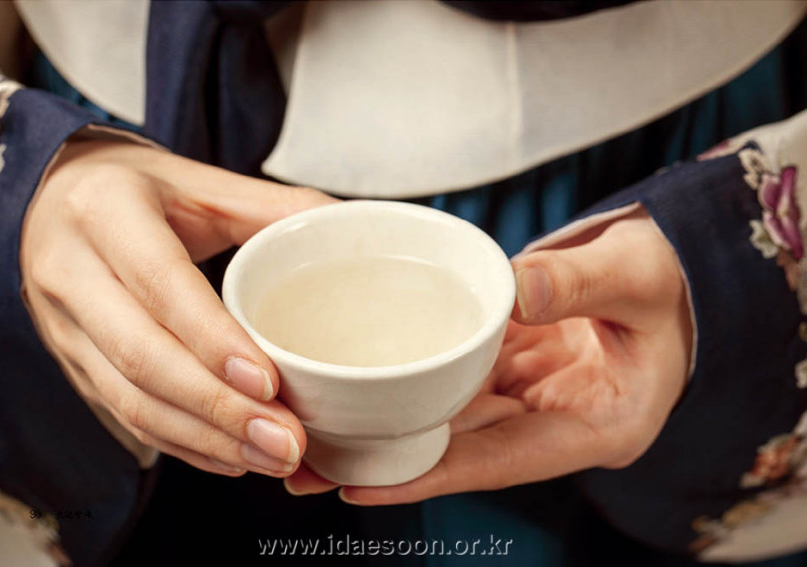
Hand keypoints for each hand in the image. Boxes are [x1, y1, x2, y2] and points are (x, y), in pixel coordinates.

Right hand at [21, 139, 336, 476]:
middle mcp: (71, 273)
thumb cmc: (137, 191)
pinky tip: (231, 456)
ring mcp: (63, 327)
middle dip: (219, 409)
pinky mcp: (73, 364)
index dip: (213, 340)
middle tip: (287, 440)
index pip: (161, 284)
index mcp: (106, 213)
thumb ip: (274, 205)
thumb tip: (350, 226)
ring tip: (271, 457)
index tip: (270, 384)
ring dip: (205, 439)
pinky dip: (181, 443)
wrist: (52, 200)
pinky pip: (124, 416)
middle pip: (142, 357)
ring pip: (130, 400)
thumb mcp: (200, 183)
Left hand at [285, 208, 692, 501]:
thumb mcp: (636, 275)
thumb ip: (580, 283)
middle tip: (307, 465)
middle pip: (459, 452)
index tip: (361, 488)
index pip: (499, 464)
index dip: (429, 477)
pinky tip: (360, 384)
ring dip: (386, 425)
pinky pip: (452, 382)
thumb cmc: (669, 283)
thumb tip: (516, 290)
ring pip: (446, 420)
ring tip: (313, 432)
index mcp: (596, 427)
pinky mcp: (511, 369)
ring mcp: (529, 399)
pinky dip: (408, 384)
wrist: (673, 276)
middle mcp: (552, 424)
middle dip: (386, 460)